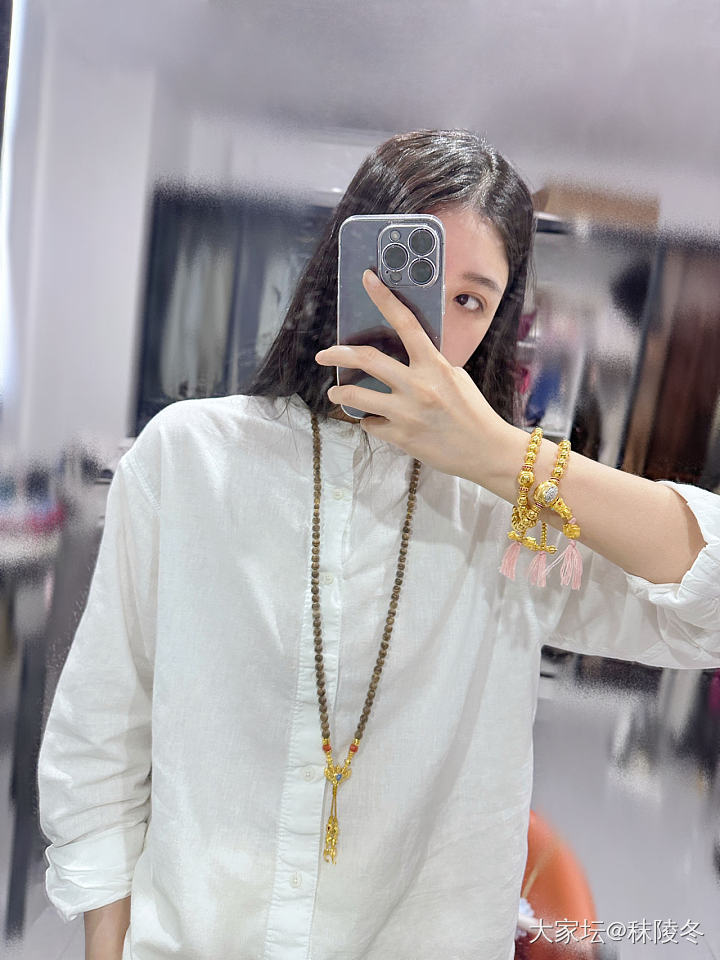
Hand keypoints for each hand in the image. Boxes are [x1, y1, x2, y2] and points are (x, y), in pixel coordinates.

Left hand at [314, 269, 509, 482]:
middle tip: (322, 354)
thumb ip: (429, 365)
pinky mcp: (401, 437)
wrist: (485, 450)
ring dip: (340, 391)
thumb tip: (403, 354)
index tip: (367, 279)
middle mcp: (418, 386)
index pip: (406, 323)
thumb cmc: (472, 412)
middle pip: (367, 359)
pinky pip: (370, 424)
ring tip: (335, 391)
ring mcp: (407, 413)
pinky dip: (370, 421)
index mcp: (434, 366)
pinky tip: (377, 421)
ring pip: (357, 395)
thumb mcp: (454, 378)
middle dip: (337, 353)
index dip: (385, 298)